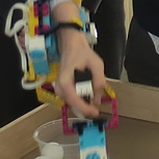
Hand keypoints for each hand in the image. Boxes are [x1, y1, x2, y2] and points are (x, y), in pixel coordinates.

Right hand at [52, 4, 106, 118]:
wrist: (72, 46)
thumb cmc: (82, 53)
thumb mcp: (97, 64)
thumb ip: (99, 81)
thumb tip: (97, 100)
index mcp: (65, 81)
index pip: (73, 100)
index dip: (85, 108)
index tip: (95, 112)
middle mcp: (60, 89)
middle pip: (75, 104)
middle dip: (88, 104)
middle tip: (98, 98)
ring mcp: (60, 91)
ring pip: (76, 103)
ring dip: (86, 99)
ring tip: (93, 87)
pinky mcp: (64, 91)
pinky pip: (75, 99)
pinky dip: (83, 96)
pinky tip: (89, 88)